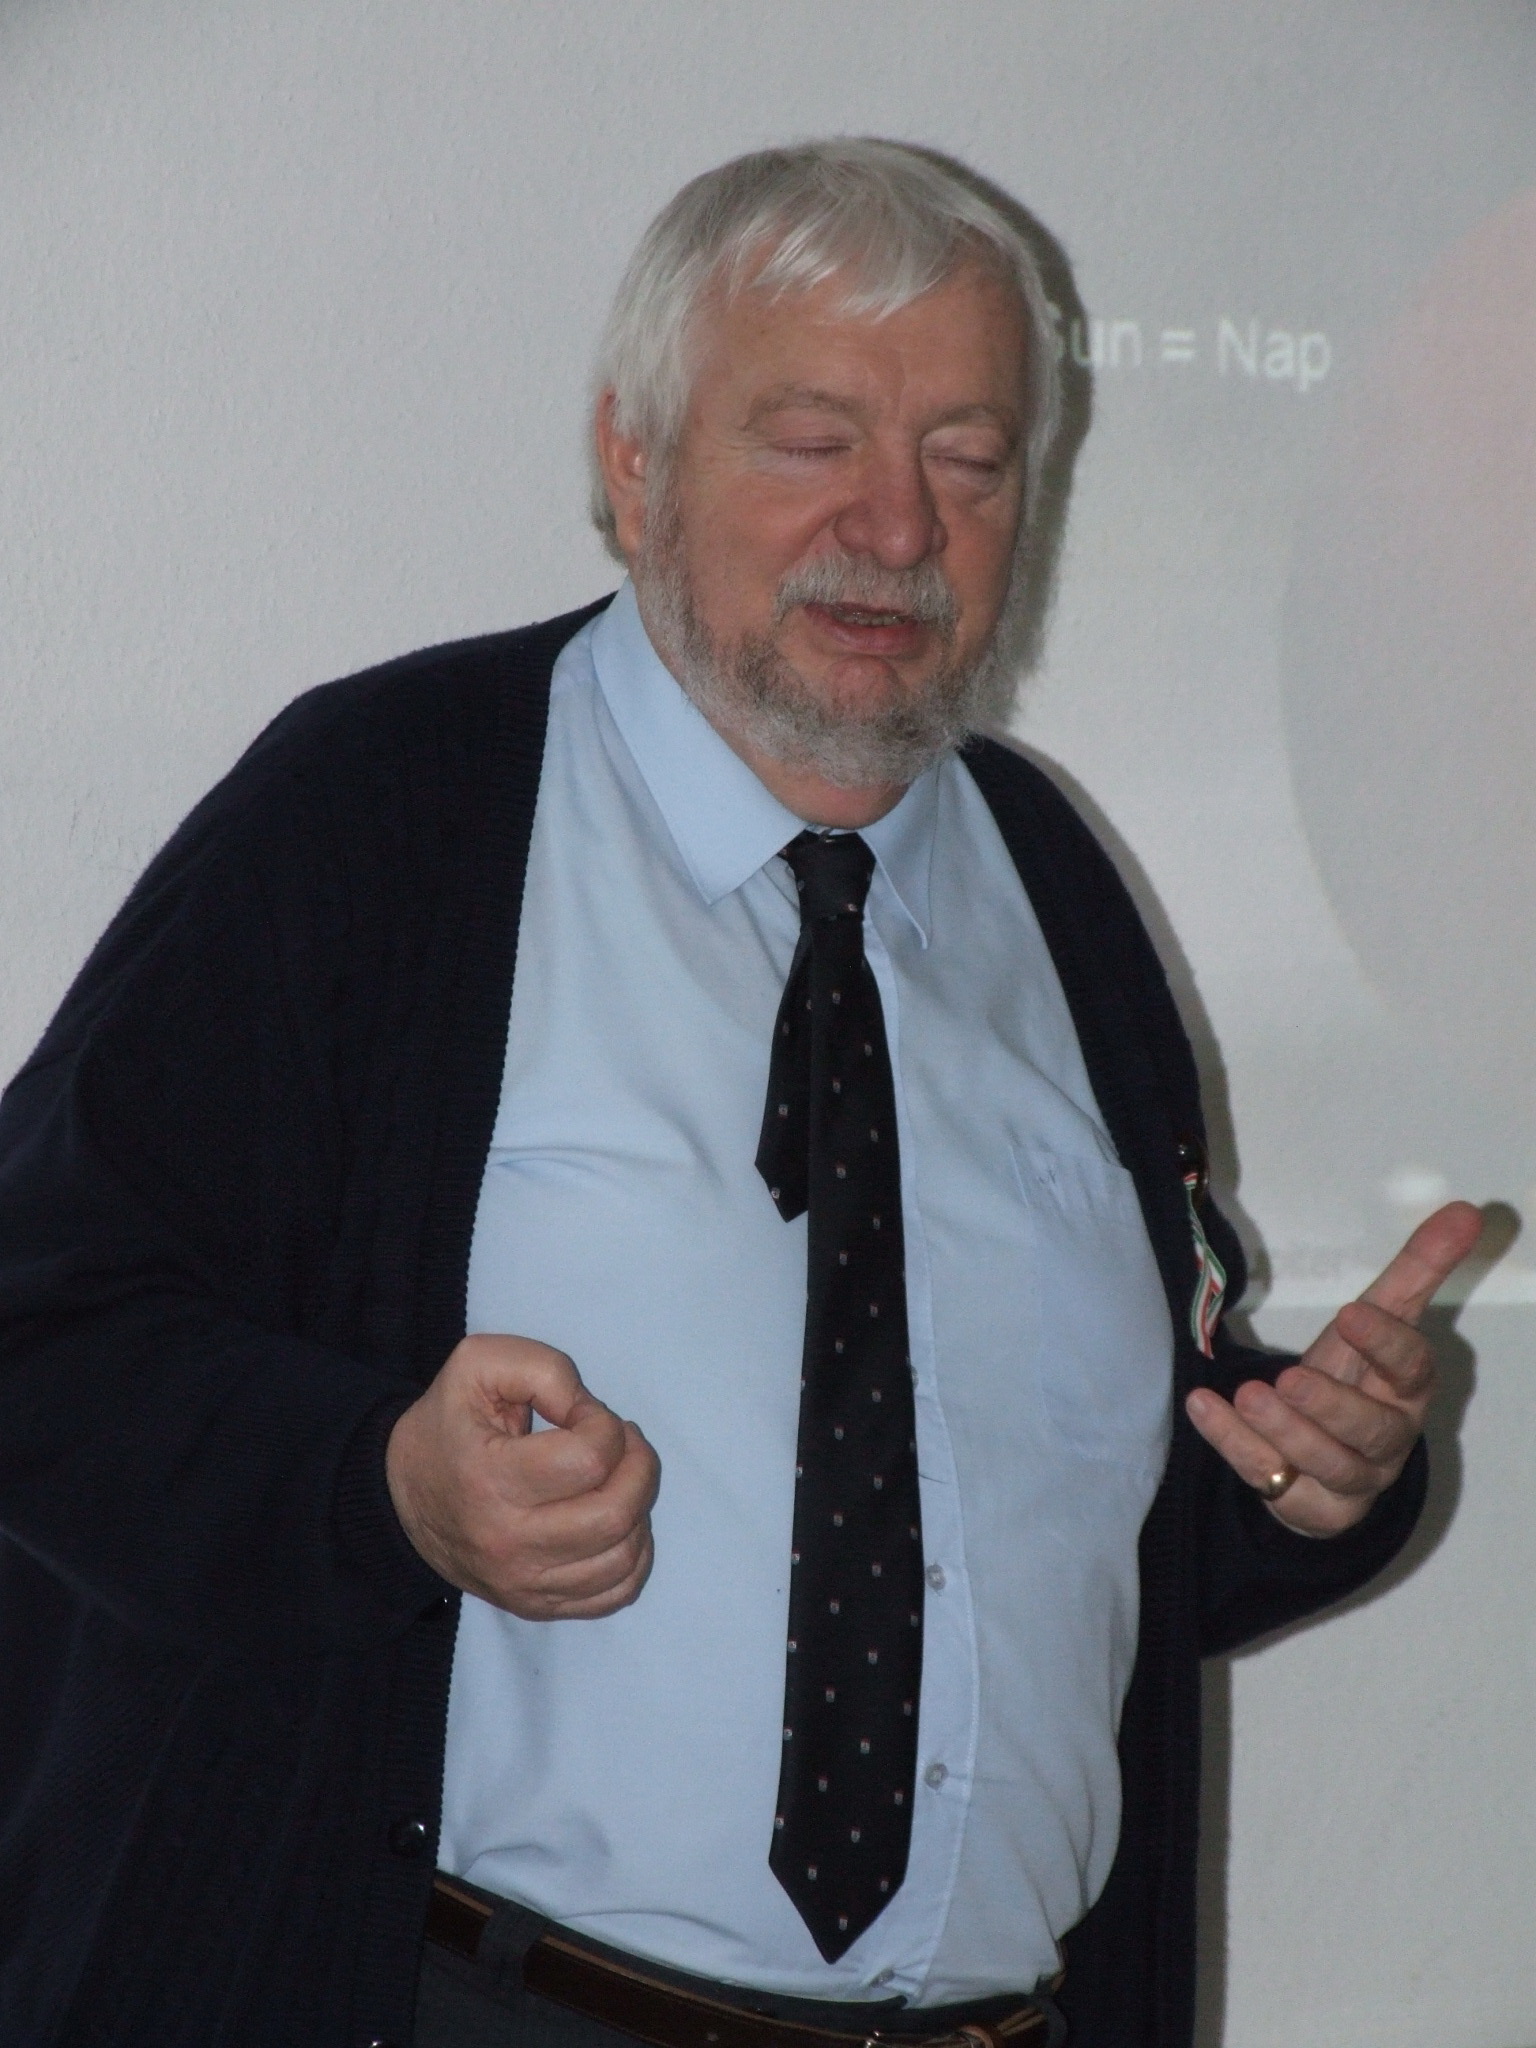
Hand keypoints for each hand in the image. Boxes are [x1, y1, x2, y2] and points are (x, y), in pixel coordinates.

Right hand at [386, 1334, 659, 1617]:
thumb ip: (544, 1369)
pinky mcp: (537, 1606)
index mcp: (489, 1480)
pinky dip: (634, 1556)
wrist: (400, 1498)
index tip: (585, 1414)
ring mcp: (524, 1584)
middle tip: (623, 1442)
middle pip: (615, 1514)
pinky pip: (615, 1594)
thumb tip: (590, 1413)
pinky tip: (620, 1522)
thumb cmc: (447, 1425)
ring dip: (640, 1507)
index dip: (605, 1424)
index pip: (589, 1460)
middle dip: (639, 1466)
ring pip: (623, 1558)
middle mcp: (507, 1544)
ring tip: (619, 1478)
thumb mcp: (479, 1364)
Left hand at [1185, 1201, 1482, 1536]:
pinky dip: (1235, 1445)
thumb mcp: (1379, 1322)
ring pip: (1327, 1466)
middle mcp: (1386, 1441)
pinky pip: (1272, 1483)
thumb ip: (1418, 1269)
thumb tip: (1466, 1211)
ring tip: (1248, 1395)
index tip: (1350, 1313)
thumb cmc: (1357, 1378)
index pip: (1411, 1370)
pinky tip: (1204, 1406)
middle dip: (1332, 1406)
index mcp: (1406, 1390)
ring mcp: (1349, 1480)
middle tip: (1290, 1377)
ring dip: (1284, 1433)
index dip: (1385, 1345)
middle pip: (1371, 1431)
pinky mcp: (1309, 1508)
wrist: (1331, 1457)